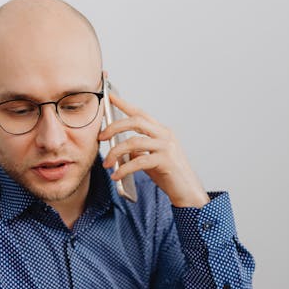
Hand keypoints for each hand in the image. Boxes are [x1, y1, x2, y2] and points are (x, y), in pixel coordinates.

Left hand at [99, 92, 208, 207]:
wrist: (187, 191)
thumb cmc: (170, 175)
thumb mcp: (152, 158)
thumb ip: (139, 151)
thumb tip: (122, 148)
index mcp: (162, 132)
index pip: (140, 114)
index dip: (124, 104)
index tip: (110, 96)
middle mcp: (165, 135)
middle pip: (136, 121)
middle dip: (114, 126)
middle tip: (101, 137)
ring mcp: (167, 147)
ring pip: (134, 142)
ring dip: (116, 152)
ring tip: (106, 163)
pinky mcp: (166, 161)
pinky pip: (138, 161)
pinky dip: (124, 169)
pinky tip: (116, 175)